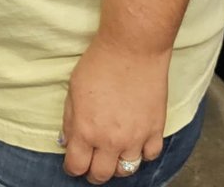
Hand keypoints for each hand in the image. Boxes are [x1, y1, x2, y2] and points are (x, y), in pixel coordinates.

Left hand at [60, 34, 169, 183]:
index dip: (72, 168)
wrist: (132, 49)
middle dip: (93, 173)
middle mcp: (110, 140)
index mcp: (86, 129)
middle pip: (101, 175)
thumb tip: (67, 140)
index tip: (72, 164)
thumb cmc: (99, 62)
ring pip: (126, 170)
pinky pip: (149, 156)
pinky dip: (142, 153)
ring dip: (117, 165)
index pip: (76, 166)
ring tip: (112, 156)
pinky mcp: (155, 131)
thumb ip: (69, 118)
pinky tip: (135, 143)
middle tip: (91, 165)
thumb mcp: (73, 88)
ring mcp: (135, 138)